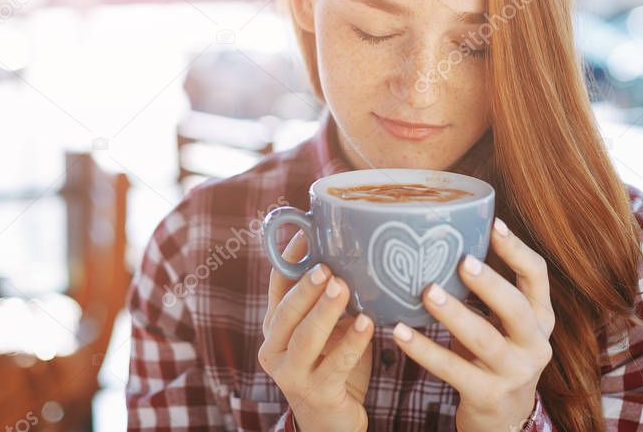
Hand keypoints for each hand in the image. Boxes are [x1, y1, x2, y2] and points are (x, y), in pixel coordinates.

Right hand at [259, 231, 374, 431]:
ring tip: (343, 287)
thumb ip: (332, 297)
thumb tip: (357, 249)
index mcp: (276, 324)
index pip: (277, 284)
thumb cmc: (332, 363)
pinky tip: (367, 324)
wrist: (332, 420)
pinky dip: (352, 343)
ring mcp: (291, 373)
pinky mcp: (317, 392)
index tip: (307, 230)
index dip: (289, 257)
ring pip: (305, 338)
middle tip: (326, 267)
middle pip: (286, 312)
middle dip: (306, 288)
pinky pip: (335, 364)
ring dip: (325, 311)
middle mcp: (275, 347)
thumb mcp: (328, 327)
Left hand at [390, 218, 554, 431]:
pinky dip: (425, 350)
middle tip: (462, 261)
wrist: (504, 419)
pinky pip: (453, 370)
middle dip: (489, 284)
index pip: (538, 276)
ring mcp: (514, 373)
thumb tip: (449, 235)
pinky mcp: (488, 396)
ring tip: (427, 292)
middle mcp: (535, 344)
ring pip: (484, 340)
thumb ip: (488, 290)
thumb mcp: (505, 324)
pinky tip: (401, 333)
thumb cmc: (496, 355)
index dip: (517, 249)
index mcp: (540, 317)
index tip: (493, 223)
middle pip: (516, 308)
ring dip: (454, 314)